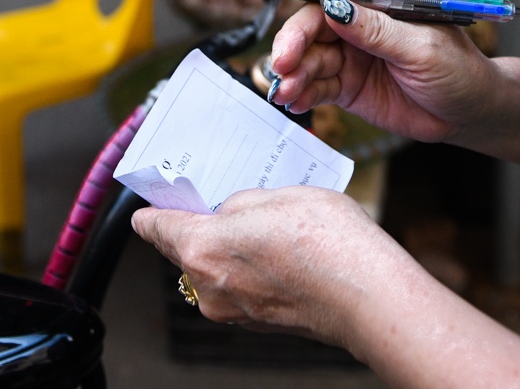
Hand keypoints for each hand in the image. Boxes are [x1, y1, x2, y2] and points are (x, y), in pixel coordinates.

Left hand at [132, 186, 403, 343]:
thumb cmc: (326, 241)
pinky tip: (279, 252)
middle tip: (219, 201)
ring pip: (213, 272)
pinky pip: (239, 289)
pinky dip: (248, 271)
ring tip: (263, 225)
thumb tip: (227, 213)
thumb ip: (238, 202)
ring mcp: (233, 311)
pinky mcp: (258, 323)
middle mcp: (208, 287)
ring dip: (227, 250)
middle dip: (196, 226)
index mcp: (201, 248)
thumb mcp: (274, 195)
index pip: (155, 229)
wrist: (367, 295)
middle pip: (182, 252)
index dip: (153, 210)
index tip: (152, 203)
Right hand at [267, 0, 497, 142]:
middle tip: (284, 61)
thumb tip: (332, 7)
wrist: (470, 114)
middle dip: (294, 36)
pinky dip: (301, 91)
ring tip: (284, 90)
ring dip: (292, 69)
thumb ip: (377, 31)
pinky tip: (293, 101)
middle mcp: (363, 17)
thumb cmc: (459, 70)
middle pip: (315, 14)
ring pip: (309, 52)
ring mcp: (351, 50)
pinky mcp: (346, 82)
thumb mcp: (423, 49)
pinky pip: (316, 83)